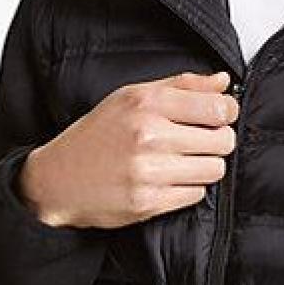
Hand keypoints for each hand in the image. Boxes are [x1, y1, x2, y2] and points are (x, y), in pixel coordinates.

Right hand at [18, 70, 239, 229]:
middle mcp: (148, 135)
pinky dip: (188, 187)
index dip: (227, 112)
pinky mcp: (148, 202)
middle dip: (217, 141)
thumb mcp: (131, 97)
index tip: (221, 115)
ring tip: (183, 161)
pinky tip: (168, 179)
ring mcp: (148, 170)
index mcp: (146, 103)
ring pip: (214, 169)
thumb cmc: (96, 136)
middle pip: (222, 140)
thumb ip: (181, 86)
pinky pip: (196, 194)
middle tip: (200, 142)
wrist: (57, 180)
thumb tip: (223, 82)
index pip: (217, 107)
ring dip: (205, 166)